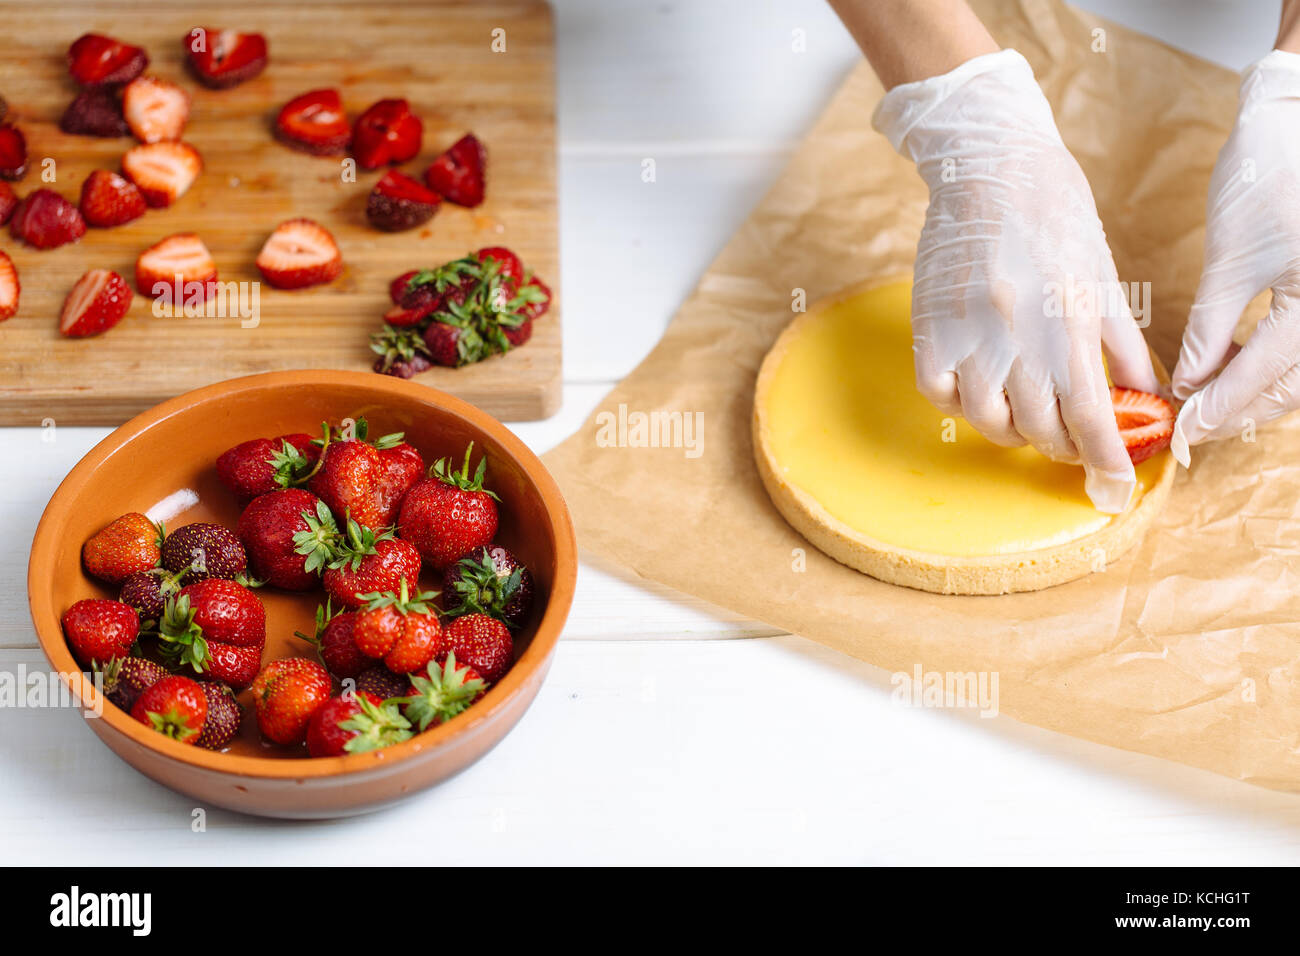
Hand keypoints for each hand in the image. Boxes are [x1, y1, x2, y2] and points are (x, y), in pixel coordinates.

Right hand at [873, 50, 1158, 512]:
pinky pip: (942, 396)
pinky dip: (963, 405)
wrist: (991, 169)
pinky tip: (981, 389)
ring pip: (989, 422)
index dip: (1104, 463)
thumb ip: (1123, 348)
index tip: (1112, 489)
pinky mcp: (929, 329)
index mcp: (1071, 322)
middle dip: (1061, 446)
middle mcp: (1019, 335)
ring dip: (1013, 431)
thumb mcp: (1104, 281)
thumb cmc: (1056, 219)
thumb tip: (1147, 403)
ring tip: (1025, 412)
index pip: (1091, 417)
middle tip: (1069, 437)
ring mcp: (969, 334)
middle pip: (1041, 429)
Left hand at [1171, 51, 1299, 464]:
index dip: (1221, 409)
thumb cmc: (1269, 175)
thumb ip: (1212, 329)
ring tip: (1211, 403)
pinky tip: (1240, 368)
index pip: (1266, 376)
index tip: (1184, 432)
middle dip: (1242, 411)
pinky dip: (1278, 366)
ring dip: (1260, 393)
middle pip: (1295, 386)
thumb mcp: (1231, 260)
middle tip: (1194, 430)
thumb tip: (1190, 385)